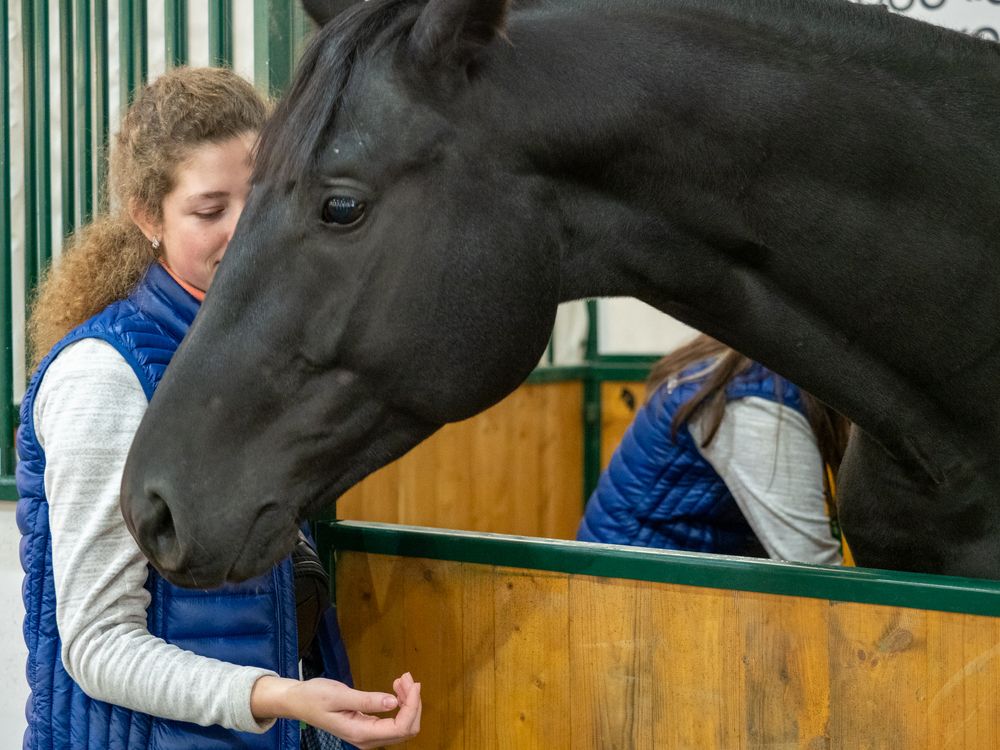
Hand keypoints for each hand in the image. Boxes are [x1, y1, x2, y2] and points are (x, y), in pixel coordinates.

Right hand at [252, 672, 420, 748]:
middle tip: (406, 677)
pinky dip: (401, 704)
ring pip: (403, 726)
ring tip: (402, 679)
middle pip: (406, 729)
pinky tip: (396, 688)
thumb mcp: (339, 695)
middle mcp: (367, 740)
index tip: (413, 682)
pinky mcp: (368, 728)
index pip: (400, 727)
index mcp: (361, 734)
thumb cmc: (314, 697)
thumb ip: (367, 700)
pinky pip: (393, 722)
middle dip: (413, 703)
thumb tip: (393, 702)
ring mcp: (368, 736)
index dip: (412, 705)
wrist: (298, 702)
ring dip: (408, 702)